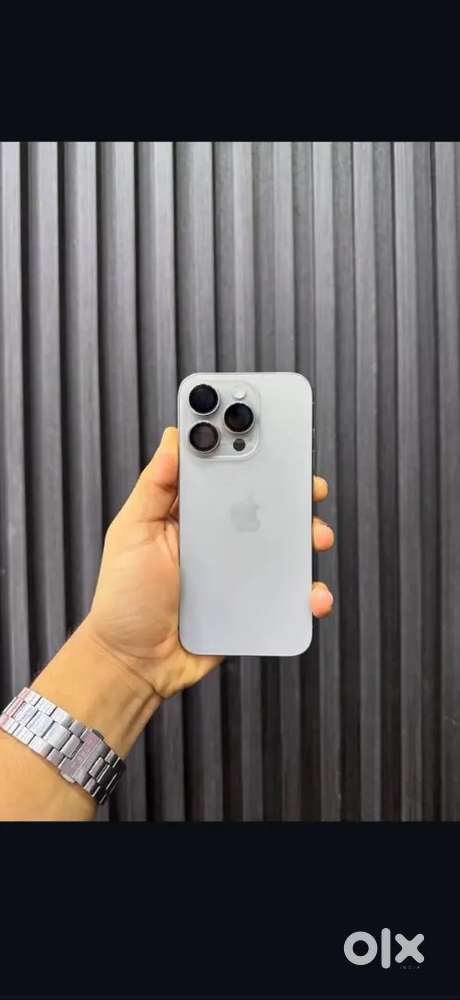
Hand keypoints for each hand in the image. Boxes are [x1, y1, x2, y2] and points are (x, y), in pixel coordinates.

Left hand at [85, 428, 334, 699]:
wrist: (134, 663)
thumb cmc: (124, 598)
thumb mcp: (132, 532)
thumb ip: (154, 486)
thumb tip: (173, 436)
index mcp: (191, 511)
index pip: (224, 468)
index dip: (245, 444)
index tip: (266, 424)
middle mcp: (220, 535)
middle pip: (266, 501)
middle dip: (293, 487)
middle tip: (307, 483)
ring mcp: (240, 569)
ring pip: (286, 544)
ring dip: (309, 535)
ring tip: (315, 536)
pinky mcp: (254, 603)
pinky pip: (289, 593)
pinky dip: (308, 593)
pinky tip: (311, 594)